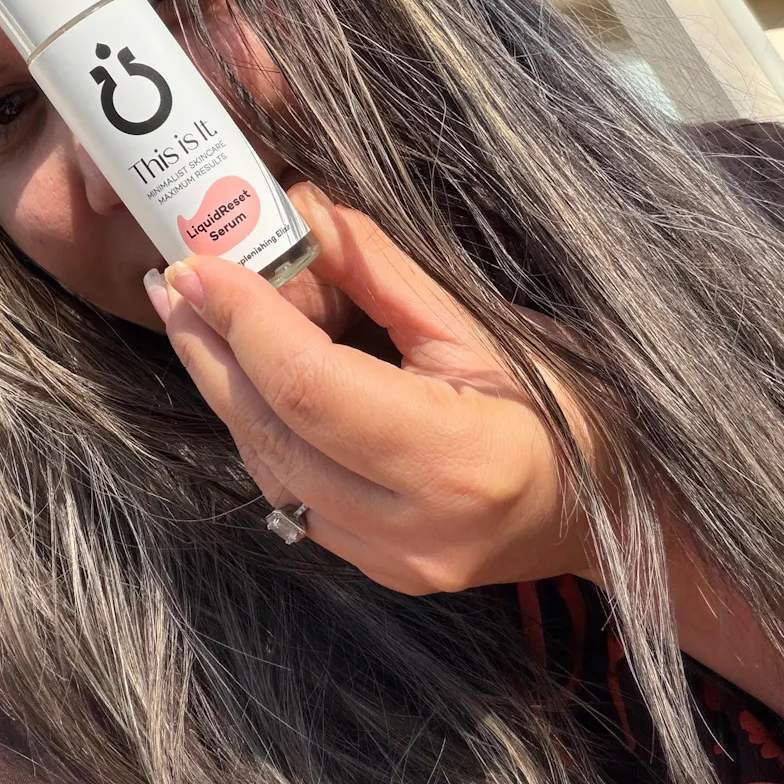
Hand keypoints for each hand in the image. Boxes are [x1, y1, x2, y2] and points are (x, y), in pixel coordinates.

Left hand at [145, 184, 600, 594]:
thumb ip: (388, 278)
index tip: (201, 263)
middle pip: (272, 430)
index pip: (312, 388)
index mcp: (454, 462)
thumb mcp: (490, 330)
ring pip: (268, 466)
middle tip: (175, 279)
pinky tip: (249, 373)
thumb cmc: (572, 411)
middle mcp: (409, 530)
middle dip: (214, 347)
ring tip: (198, 314)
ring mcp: (386, 561)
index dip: (247, 320)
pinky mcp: (373, 568)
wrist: (608, 511)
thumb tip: (307, 216)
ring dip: (226, 385)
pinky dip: (261, 425)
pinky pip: (289, 491)